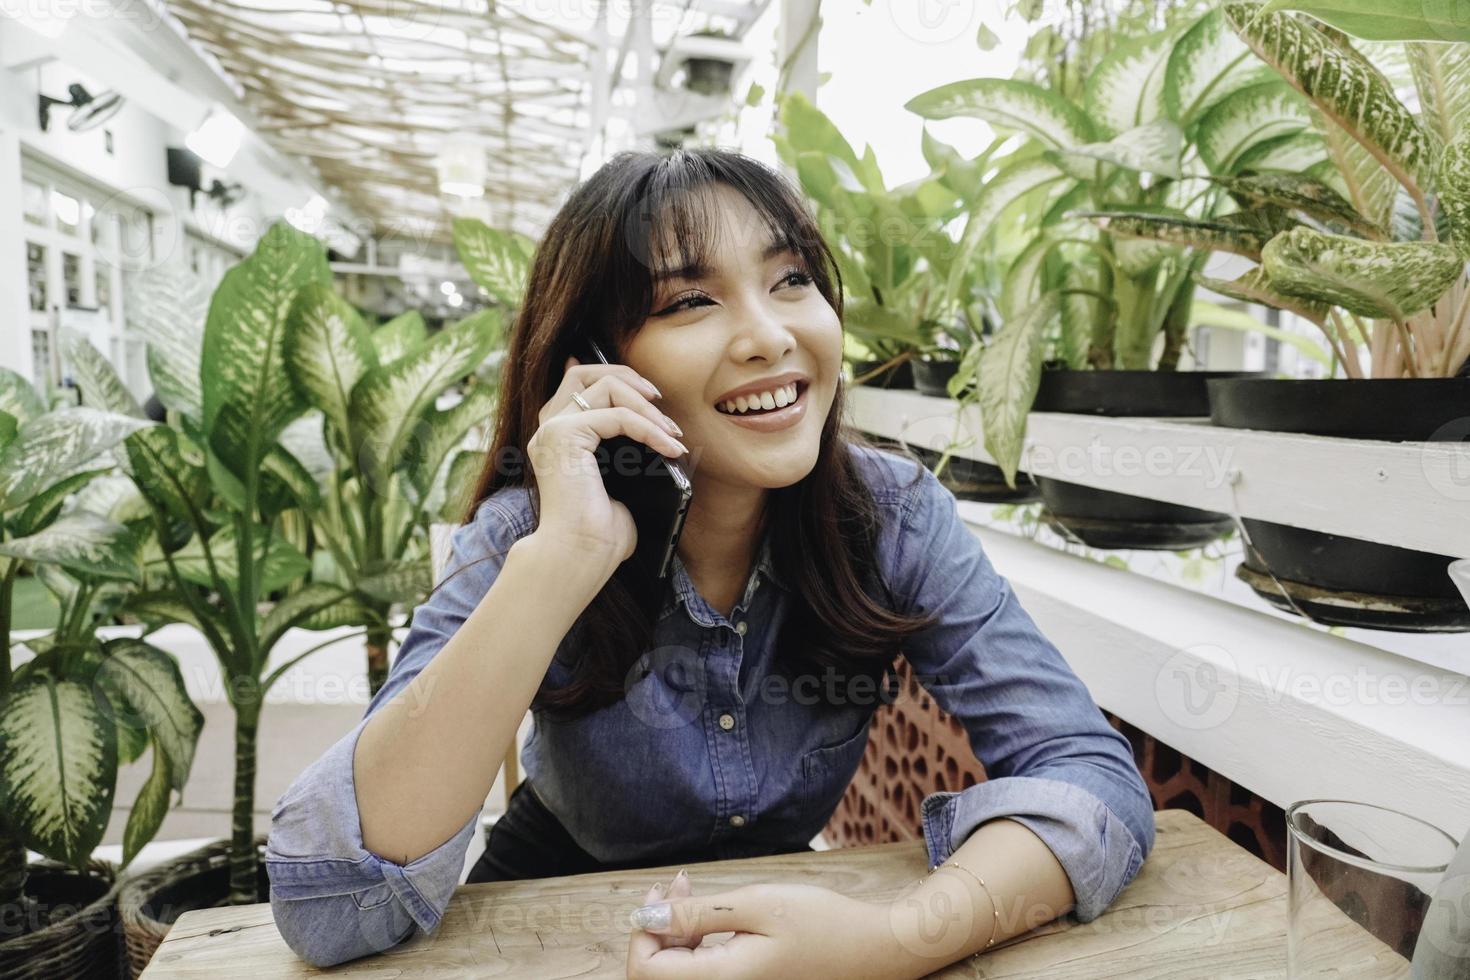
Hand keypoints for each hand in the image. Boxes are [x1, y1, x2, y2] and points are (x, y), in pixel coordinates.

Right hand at [526, 356, 687, 568]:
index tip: (652, 396)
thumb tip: (659, 435)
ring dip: (646, 405)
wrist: (580, 556)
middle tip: (661, 403)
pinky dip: (649, 428)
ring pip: (604, 385)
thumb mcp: (620, 483)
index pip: (577, 382)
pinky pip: (618, 415)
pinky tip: (670, 447)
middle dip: (630, 379)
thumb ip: (627, 453)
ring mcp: (553, 429)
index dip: (616, 377)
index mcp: (557, 438)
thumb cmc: (600, 534)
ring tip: (672, 432)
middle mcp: (549, 428)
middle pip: (586, 372)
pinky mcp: (564, 435)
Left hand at [625, 880, 894, 979]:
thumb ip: (697, 914)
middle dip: (656, 927)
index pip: (646, 971)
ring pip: (678, 973)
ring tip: (690, 889)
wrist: (871, 950)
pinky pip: (702, 973)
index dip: (642, 931)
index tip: (660, 891)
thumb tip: (646, 916)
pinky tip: (709, 915)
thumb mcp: (758, 904)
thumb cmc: (823, 924)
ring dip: (674, 933)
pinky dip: (695, 943)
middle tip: (676, 882)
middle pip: (658, 974)